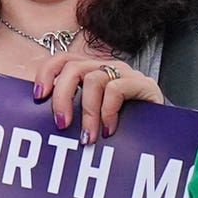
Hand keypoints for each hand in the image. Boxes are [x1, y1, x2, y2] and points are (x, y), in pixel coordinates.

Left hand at [32, 44, 160, 138]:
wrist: (159, 131)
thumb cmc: (117, 125)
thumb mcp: (87, 116)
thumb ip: (68, 110)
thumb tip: (37, 119)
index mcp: (88, 71)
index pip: (61, 60)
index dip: (46, 74)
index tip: (38, 97)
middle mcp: (104, 67)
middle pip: (73, 68)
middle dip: (62, 98)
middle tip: (61, 124)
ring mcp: (124, 73)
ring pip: (93, 80)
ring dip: (87, 112)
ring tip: (87, 137)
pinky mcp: (142, 83)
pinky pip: (116, 90)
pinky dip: (107, 112)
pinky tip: (108, 130)